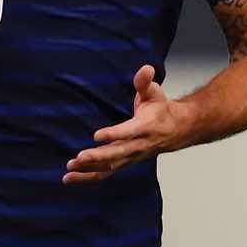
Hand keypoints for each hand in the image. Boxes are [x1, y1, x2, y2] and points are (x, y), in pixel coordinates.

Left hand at [63, 65, 193, 185]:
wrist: (176, 130)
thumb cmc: (161, 110)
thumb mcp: (154, 92)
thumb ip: (145, 82)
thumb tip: (145, 69)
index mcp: (145, 127)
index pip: (129, 132)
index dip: (114, 134)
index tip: (96, 135)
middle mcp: (138, 145)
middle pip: (117, 154)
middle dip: (98, 157)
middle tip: (80, 157)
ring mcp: (131, 157)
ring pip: (110, 167)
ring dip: (89, 169)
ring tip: (70, 168)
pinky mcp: (124, 162)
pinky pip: (105, 173)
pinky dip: (88, 177)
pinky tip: (70, 178)